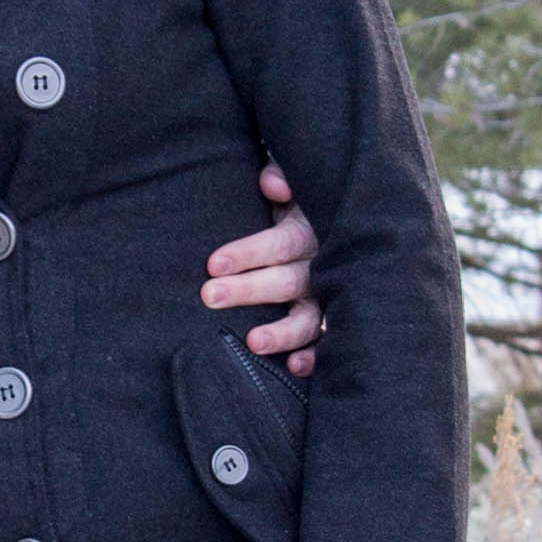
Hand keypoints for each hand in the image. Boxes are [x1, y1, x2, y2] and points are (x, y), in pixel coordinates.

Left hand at [202, 161, 321, 375]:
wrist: (330, 213)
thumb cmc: (294, 197)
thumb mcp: (289, 178)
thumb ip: (281, 173)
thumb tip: (272, 185)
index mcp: (312, 229)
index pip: (281, 243)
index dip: (249, 253)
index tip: (213, 264)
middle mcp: (325, 263)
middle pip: (290, 280)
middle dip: (250, 290)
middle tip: (210, 296)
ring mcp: (331, 294)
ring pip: (311, 316)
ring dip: (284, 332)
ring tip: (253, 343)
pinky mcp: (331, 317)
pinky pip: (326, 339)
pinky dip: (314, 355)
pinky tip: (295, 368)